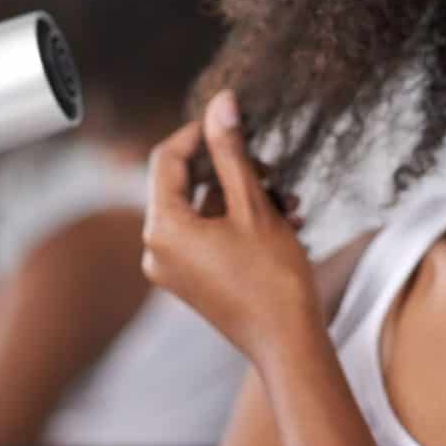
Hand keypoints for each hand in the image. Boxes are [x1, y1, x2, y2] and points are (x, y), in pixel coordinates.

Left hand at [142, 90, 318, 366]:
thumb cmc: (273, 278)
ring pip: (202, 206)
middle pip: (184, 182)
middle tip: (266, 163)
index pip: (166, 158)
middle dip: (229, 167)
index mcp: (162, 229)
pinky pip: (208, 231)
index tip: (232, 120)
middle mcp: (157, 249)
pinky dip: (239, 218)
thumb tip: (221, 103)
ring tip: (286, 196)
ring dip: (242, 193)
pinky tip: (284, 217)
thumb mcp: (253, 205)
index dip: (198, 132)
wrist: (288, 343)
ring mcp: (172, 266)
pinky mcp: (191, 276)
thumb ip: (231, 151)